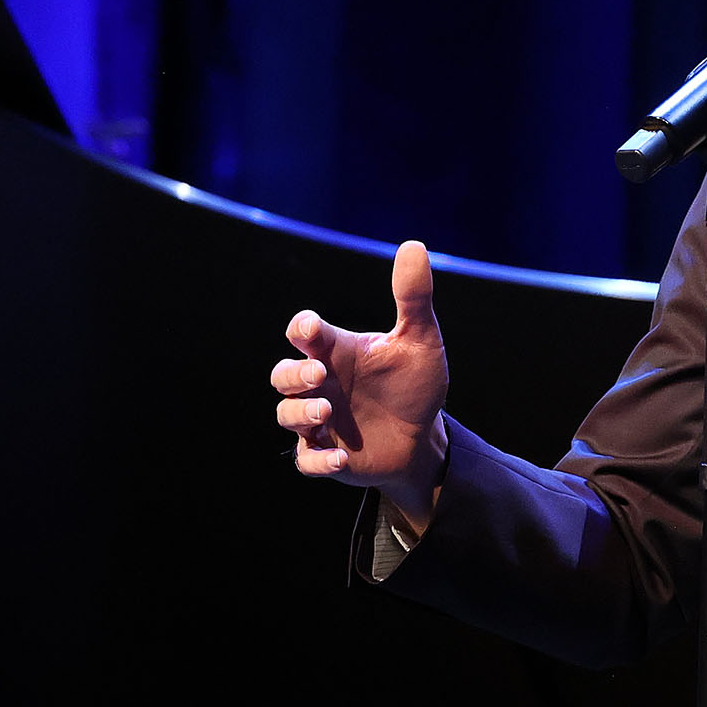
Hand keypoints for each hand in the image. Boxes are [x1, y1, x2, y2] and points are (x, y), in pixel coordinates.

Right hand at [272, 241, 450, 532]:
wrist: (424, 439)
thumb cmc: (414, 386)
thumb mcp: (420, 341)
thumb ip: (413, 298)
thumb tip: (414, 246)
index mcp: (336, 352)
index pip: (302, 334)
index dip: (300, 329)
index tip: (312, 329)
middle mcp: (321, 385)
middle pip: (282, 375)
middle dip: (293, 374)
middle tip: (318, 375)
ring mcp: (319, 423)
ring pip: (285, 414)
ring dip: (299, 412)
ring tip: (326, 412)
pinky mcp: (327, 456)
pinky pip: (306, 461)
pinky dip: (318, 460)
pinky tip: (340, 458)